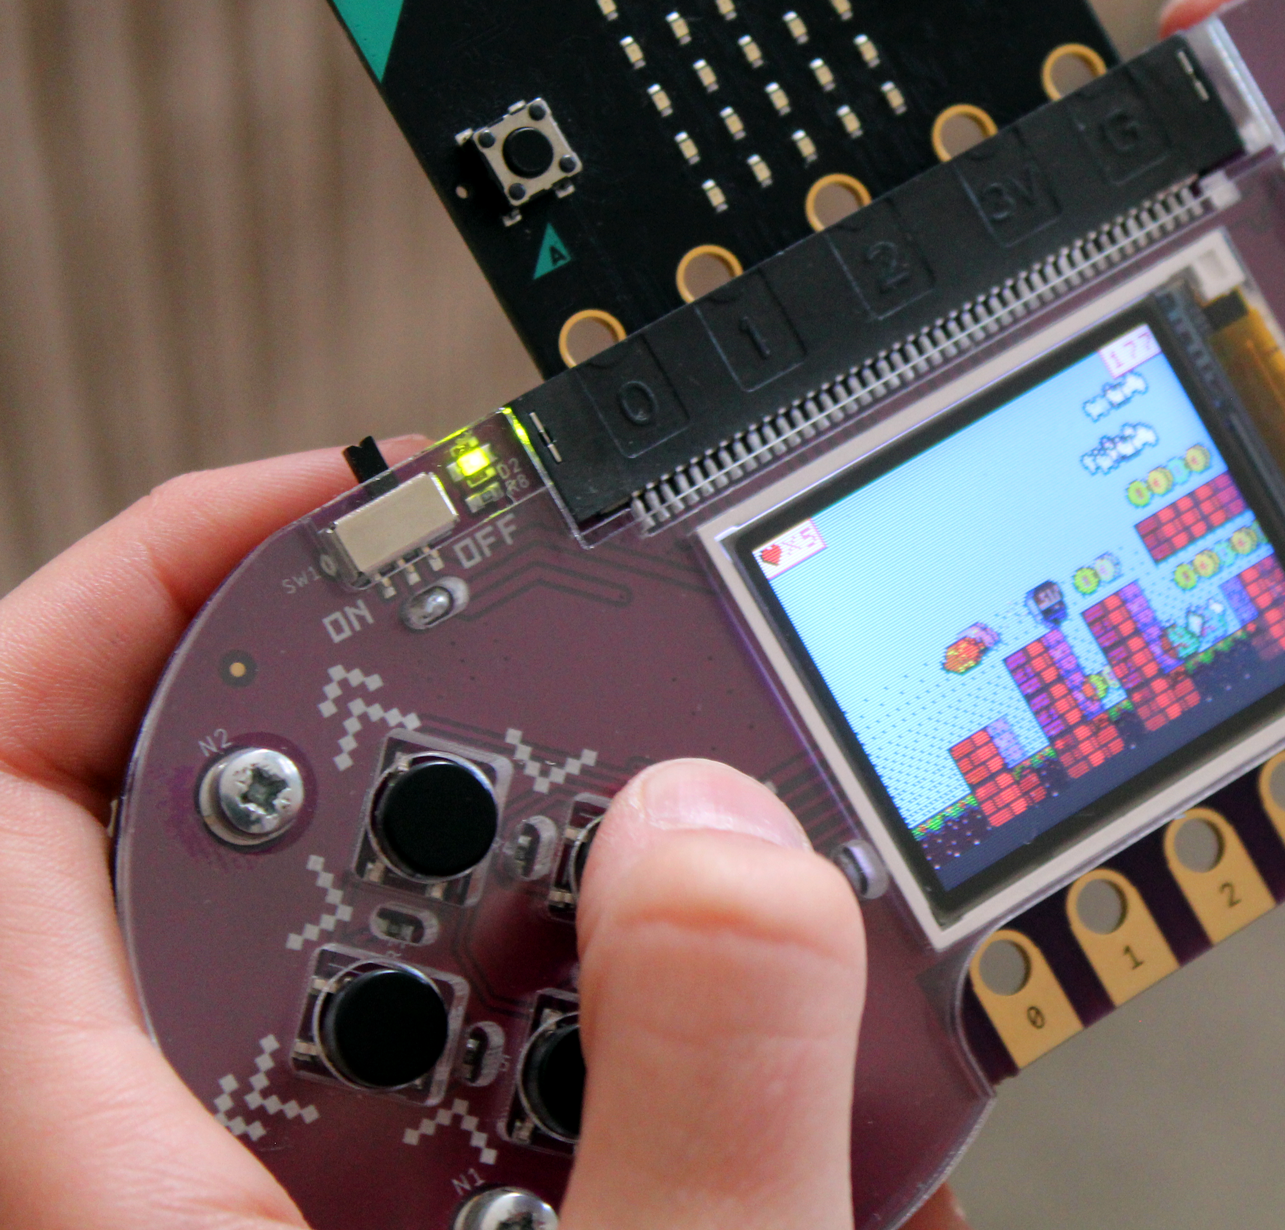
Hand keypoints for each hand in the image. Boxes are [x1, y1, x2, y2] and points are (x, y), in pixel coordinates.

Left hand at [0, 446, 966, 1228]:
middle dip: (472, 731)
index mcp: (152, 1202)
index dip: (155, 589)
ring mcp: (326, 1226)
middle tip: (635, 692)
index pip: (10, 802)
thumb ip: (700, 1102)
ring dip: (626, 913)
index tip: (361, 502)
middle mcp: (207, 1190)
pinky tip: (828, 1098)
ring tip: (791, 925)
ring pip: (432, 964)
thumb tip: (726, 838)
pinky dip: (680, 1045)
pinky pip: (540, 1081)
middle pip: (258, 839)